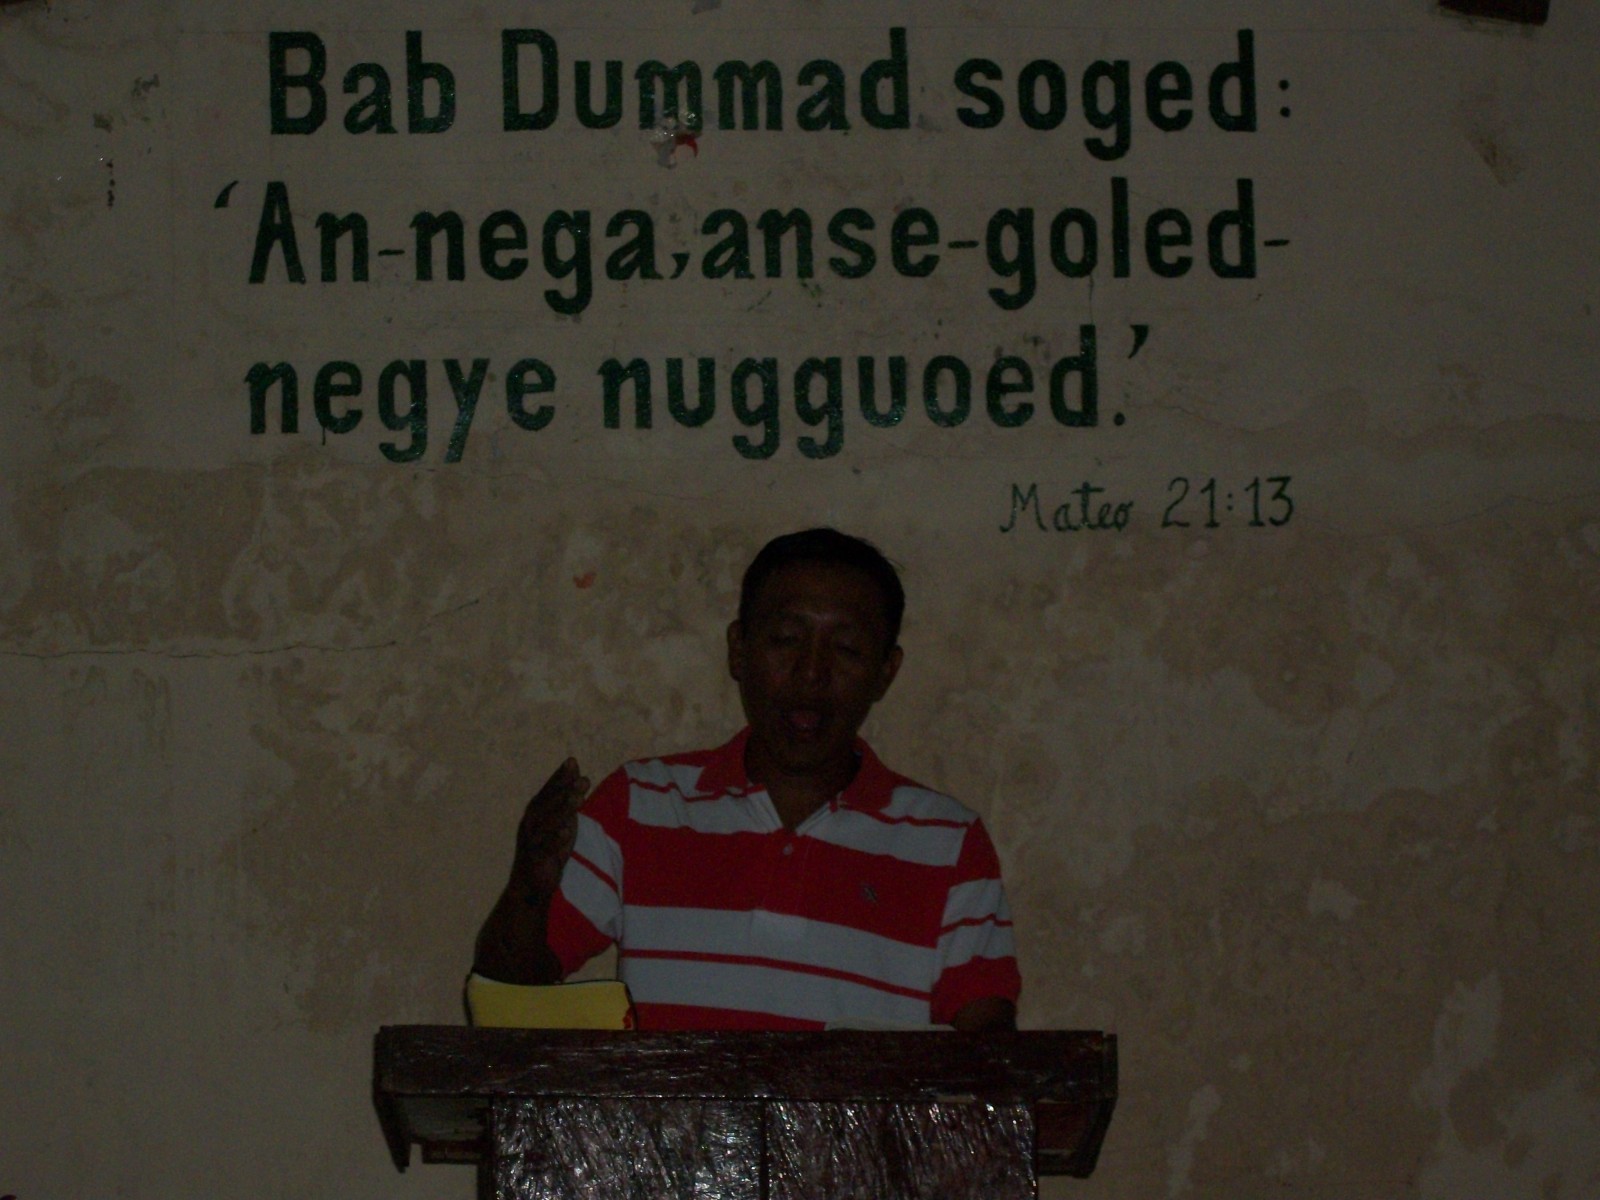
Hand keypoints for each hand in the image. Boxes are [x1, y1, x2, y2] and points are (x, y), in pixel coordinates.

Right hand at [510, 757, 590, 896]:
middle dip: (563, 790)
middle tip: (581, 778)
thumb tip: (583, 777)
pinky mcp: (535, 860)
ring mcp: (532, 841)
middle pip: (547, 804)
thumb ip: (569, 802)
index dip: (559, 776)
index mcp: (536, 811)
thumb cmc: (548, 848)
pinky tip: (566, 832)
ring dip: (562, 810)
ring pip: (546, 824)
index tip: (572, 761)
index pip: (548, 790)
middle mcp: (530, 823)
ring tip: (577, 798)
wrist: (531, 884)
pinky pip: (545, 849)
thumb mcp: (560, 823)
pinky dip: (554, 840)